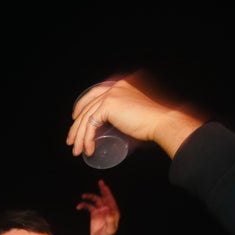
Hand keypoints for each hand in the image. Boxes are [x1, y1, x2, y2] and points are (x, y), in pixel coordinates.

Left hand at [67, 73, 204, 160]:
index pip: (96, 92)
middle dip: (76, 124)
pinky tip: (87, 150)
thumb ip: (125, 116)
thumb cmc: (155, 124)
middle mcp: (115, 86)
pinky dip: (87, 139)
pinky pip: (91, 125)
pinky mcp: (109, 105)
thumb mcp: (136, 114)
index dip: (83, 104)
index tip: (76, 118)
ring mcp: (111, 94)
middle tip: (71, 139)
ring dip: (78, 136)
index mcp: (122, 84)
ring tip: (76, 150)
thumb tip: (117, 132)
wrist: (163, 122)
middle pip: (87, 104)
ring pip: (86, 117)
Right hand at [75, 179, 119, 234]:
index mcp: (113, 212)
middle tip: (100, 182)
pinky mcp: (95, 214)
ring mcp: (100, 211)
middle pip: (104, 197)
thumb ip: (110, 220)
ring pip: (95, 201)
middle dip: (102, 190)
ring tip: (83, 196)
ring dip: (90, 197)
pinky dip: (84, 205)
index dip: (107, 193)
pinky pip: (89, 207)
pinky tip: (79, 207)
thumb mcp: (110, 229)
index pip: (110, 200)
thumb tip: (107, 208)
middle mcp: (107, 210)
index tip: (104, 186)